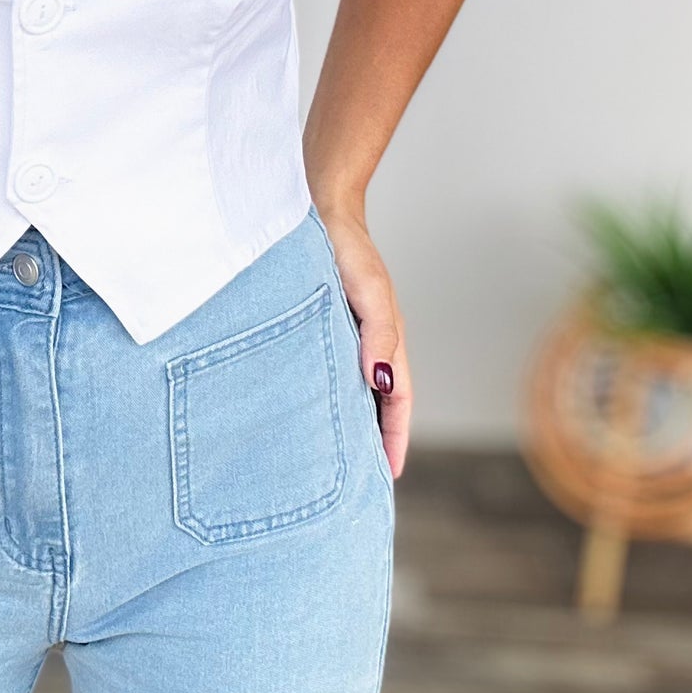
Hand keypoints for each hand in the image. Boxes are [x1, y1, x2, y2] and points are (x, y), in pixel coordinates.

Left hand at [321, 209, 410, 480]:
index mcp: (385, 341)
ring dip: (340, 422)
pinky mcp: (311, 329)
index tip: (387, 476)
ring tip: (322, 460)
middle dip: (367, 441)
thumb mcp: (369, 292)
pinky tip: (295, 411)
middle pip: (371, 404)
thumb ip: (379, 334)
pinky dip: (315, 395)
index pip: (396, 401)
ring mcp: (338, 338)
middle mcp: (363, 346)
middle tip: (353, 483)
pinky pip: (318, 372)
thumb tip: (382, 382)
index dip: (393, 438)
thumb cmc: (346, 248)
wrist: (316, 209)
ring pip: (344, 391)